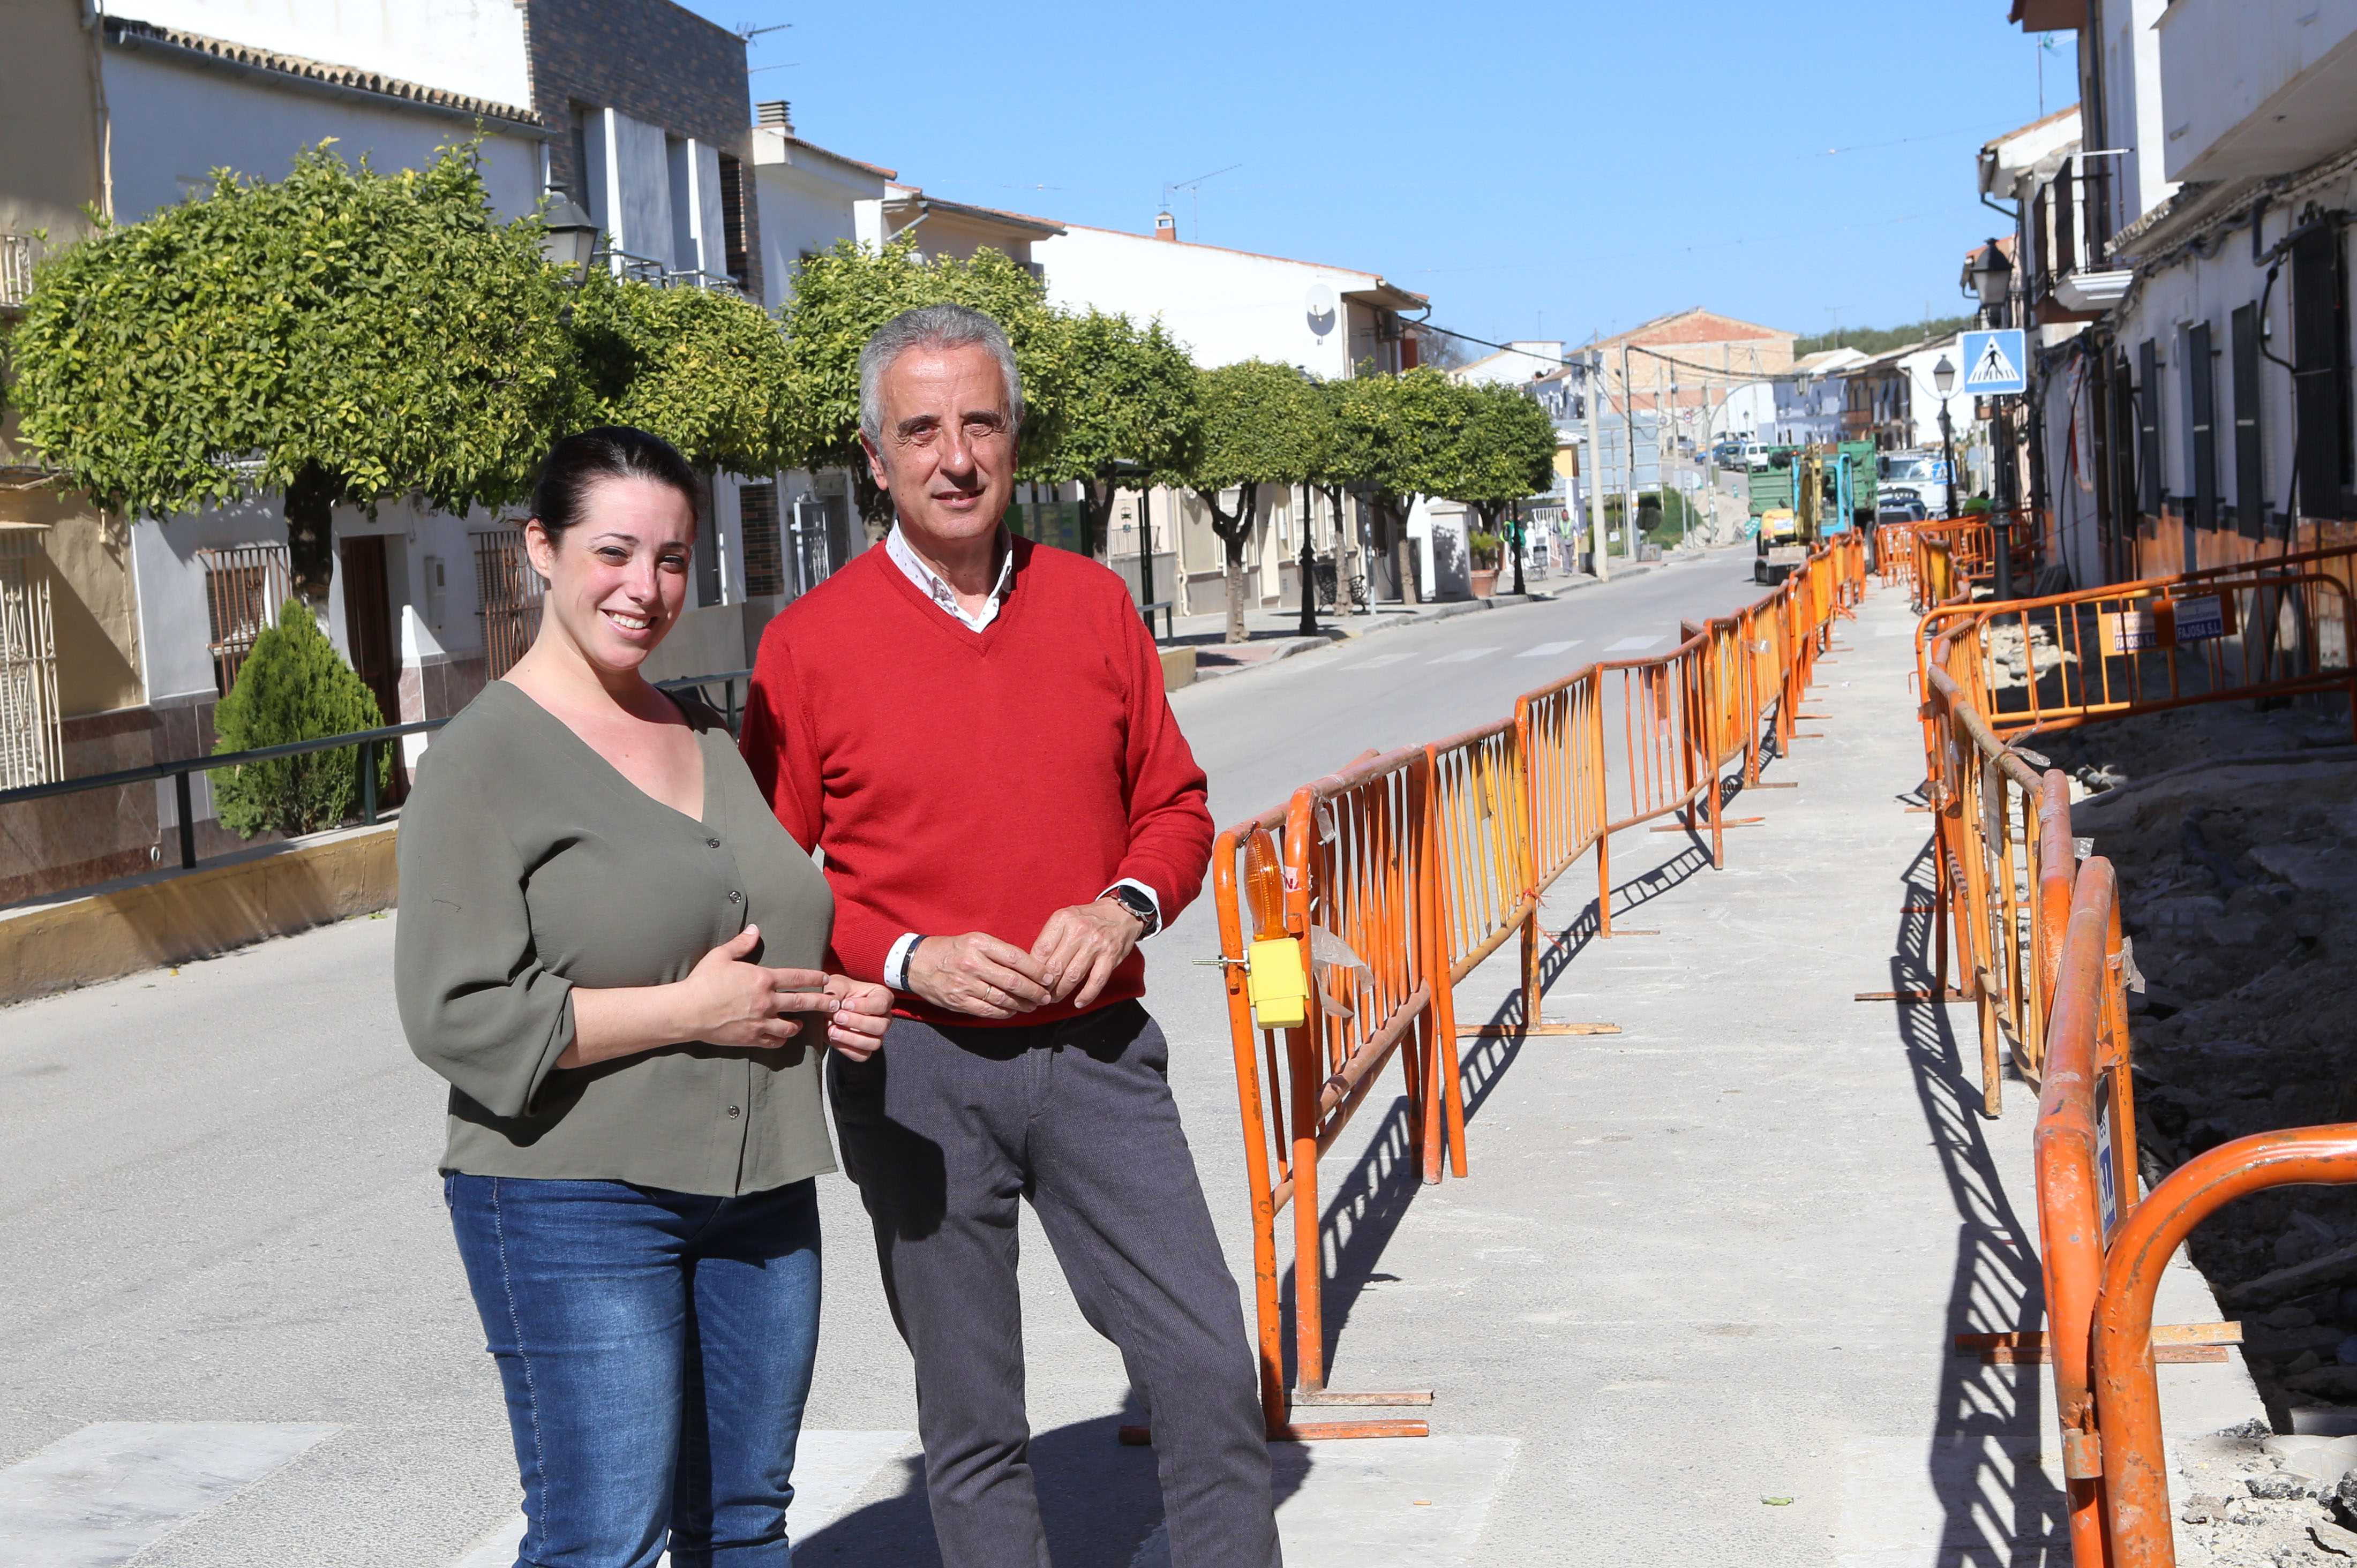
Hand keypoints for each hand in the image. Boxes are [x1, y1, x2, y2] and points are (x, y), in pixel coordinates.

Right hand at [680, 924, 833, 1048]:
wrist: (687, 1011)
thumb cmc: (702, 981)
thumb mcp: (721, 956)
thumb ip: (742, 943)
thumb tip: (755, 929)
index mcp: (763, 979)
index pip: (797, 978)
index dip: (815, 978)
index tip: (825, 980)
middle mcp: (767, 1001)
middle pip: (802, 1002)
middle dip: (822, 1003)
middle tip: (834, 1004)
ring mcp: (761, 1022)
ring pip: (791, 1026)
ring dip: (799, 1024)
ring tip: (803, 1023)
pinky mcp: (752, 1038)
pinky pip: (775, 1041)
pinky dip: (782, 1039)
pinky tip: (783, 1036)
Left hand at [813, 975, 892, 1060]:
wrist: (826, 1007)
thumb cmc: (837, 992)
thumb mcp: (836, 986)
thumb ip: (836, 992)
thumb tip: (835, 1005)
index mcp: (882, 997)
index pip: (882, 1004)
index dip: (864, 1006)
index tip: (845, 1004)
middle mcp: (884, 1017)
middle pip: (881, 1026)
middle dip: (857, 1022)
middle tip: (838, 1016)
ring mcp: (876, 1035)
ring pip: (874, 1043)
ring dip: (851, 1038)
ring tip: (832, 1030)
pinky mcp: (864, 1049)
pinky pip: (862, 1055)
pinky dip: (846, 1049)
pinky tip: (834, 1038)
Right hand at [905, 932, 1053, 1018]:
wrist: (916, 963)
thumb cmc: (951, 949)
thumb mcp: (974, 939)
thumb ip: (999, 952)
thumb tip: (1031, 967)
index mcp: (979, 943)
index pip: (1016, 958)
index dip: (1037, 970)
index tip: (1049, 977)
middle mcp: (973, 963)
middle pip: (1013, 981)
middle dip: (1035, 991)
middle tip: (1046, 996)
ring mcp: (965, 984)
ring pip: (1003, 999)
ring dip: (1023, 1004)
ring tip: (1034, 1005)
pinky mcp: (959, 1001)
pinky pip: (989, 1011)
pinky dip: (1005, 1012)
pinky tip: (1013, 1011)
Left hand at [1030, 898, 1143, 1010]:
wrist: (1122, 912)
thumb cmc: (1090, 918)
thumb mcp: (1066, 918)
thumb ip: (1051, 938)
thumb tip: (1034, 964)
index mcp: (1063, 919)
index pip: (1041, 950)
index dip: (1034, 970)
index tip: (1031, 980)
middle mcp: (1079, 930)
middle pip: (1055, 966)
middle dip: (1045, 985)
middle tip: (1041, 994)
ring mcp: (1096, 944)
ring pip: (1072, 976)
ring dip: (1061, 992)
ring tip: (1055, 998)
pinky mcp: (1111, 955)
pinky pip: (1096, 981)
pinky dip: (1086, 995)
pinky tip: (1078, 1002)